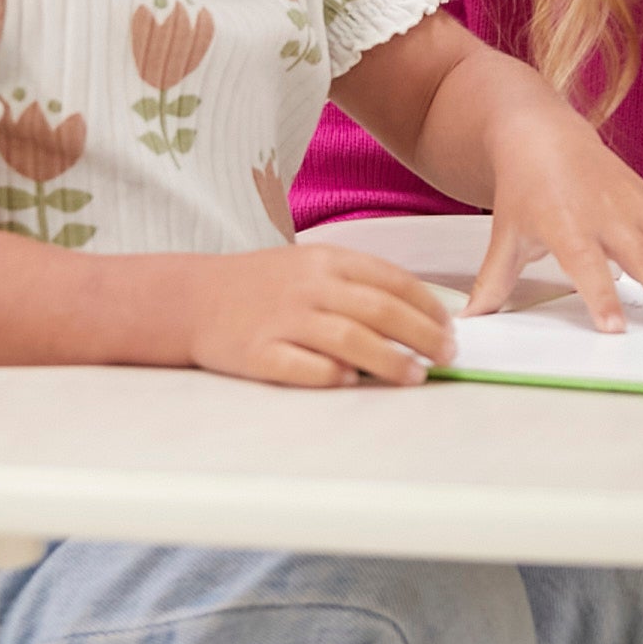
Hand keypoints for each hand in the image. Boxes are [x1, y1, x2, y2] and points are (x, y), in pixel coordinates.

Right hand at [188, 245, 460, 387]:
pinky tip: (351, 383)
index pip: (394, 280)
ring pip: (351, 341)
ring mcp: (282, 319)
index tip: (451, 330)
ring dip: (391, 362)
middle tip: (446, 357)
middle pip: (382, 312)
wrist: (192, 298)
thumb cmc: (261, 285)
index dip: (429, 308)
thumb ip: (358, 284)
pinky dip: (332, 376)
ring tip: (415, 376)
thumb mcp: (310, 265)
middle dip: (424, 337)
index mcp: (327, 260)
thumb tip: (419, 315)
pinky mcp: (258, 353)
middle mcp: (309, 287)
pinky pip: (303, 367)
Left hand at [467, 97, 642, 333]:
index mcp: (564, 223)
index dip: (601, 295)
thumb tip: (470, 319)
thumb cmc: (523, 188)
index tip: (616, 327)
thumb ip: (494, 282)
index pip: (586, 264)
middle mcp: (603, 212)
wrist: (541, 133)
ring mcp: (631, 203)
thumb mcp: (506, 234)